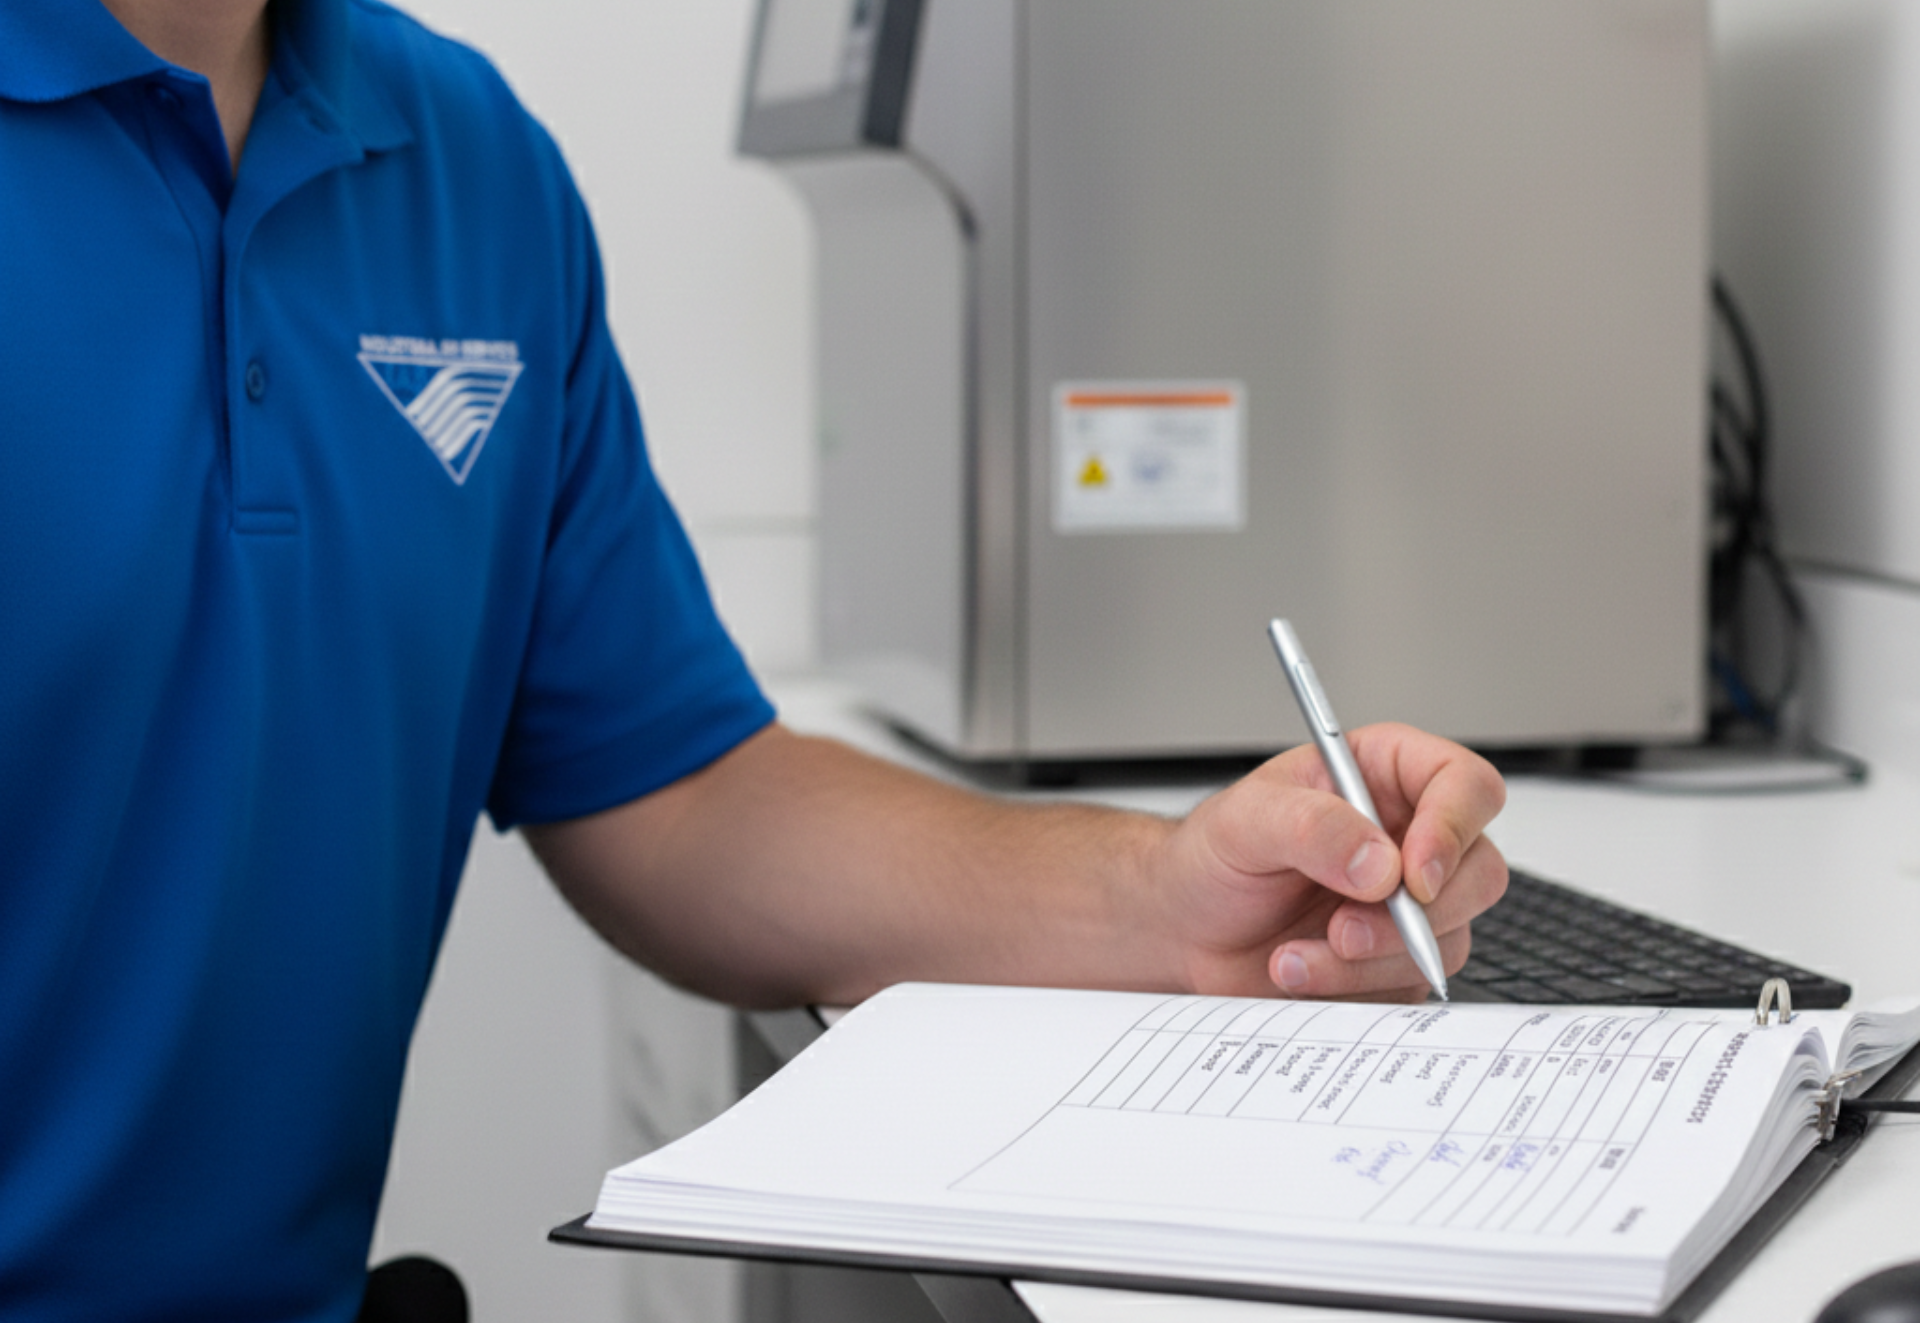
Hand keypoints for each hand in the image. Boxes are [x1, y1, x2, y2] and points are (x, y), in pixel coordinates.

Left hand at [1149, 722, 1507, 1001]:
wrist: (1184, 927)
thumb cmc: (1212, 857)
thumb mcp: (1244, 821)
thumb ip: (1311, 827)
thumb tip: (1382, 863)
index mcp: (1384, 777)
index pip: (1466, 787)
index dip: (1454, 829)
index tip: (1412, 876)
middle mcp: (1408, 838)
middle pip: (1479, 872)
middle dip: (1415, 915)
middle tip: (1342, 928)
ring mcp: (1409, 905)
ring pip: (1447, 939)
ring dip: (1369, 959)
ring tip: (1292, 954)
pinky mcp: (1395, 962)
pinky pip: (1409, 985)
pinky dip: (1354, 988)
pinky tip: (1299, 972)